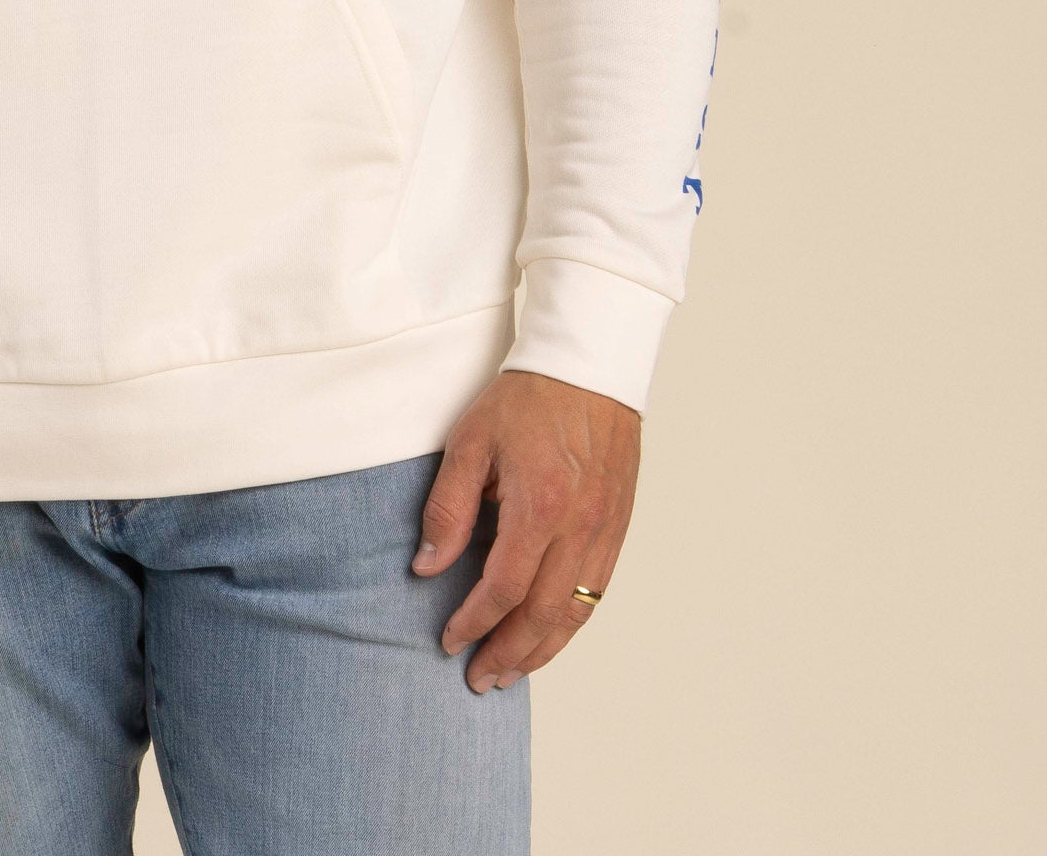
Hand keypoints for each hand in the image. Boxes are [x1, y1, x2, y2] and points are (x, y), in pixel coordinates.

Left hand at [412, 369, 640, 693]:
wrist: (589, 367)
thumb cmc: (527, 398)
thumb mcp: (471, 442)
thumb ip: (448, 507)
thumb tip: (427, 565)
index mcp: (540, 507)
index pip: (504, 588)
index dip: (475, 622)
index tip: (449, 640)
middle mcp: (580, 528)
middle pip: (544, 614)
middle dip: (509, 654)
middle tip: (480, 679)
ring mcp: (606, 530)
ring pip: (577, 612)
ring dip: (544, 650)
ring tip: (513, 672)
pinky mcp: (619, 526)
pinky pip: (597, 591)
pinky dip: (572, 622)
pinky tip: (550, 633)